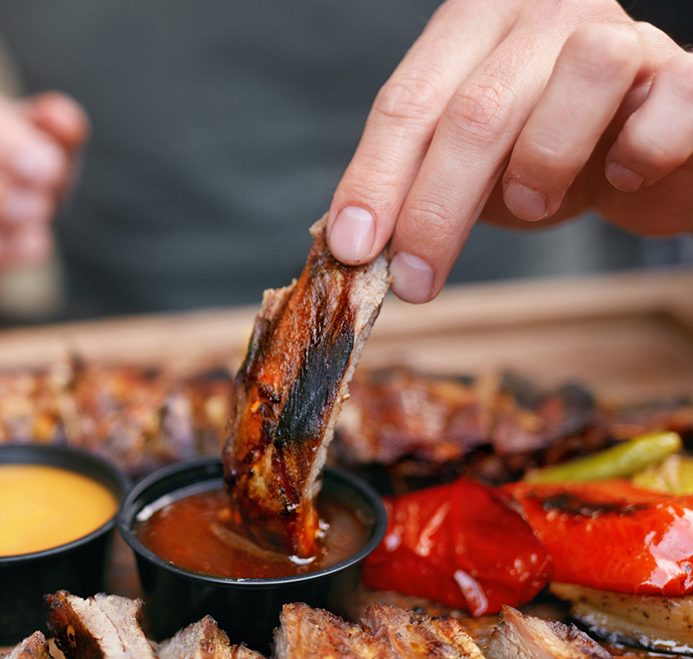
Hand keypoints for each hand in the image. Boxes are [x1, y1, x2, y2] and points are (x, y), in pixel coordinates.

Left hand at [327, 0, 692, 302]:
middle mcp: (543, 15)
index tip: (353, 248)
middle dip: (435, 208)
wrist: (646, 153)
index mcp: (470, 27)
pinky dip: (638, 152)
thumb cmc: (542, 159)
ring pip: (581, 72)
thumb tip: (351, 248)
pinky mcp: (685, 78)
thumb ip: (411, 190)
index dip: (374, 177)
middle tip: (414, 280)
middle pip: (476, 108)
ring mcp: (623, 35)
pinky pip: (669, 105)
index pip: (406, 100)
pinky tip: (620, 175)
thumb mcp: (463, 171)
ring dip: (543, 160)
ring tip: (532, 202)